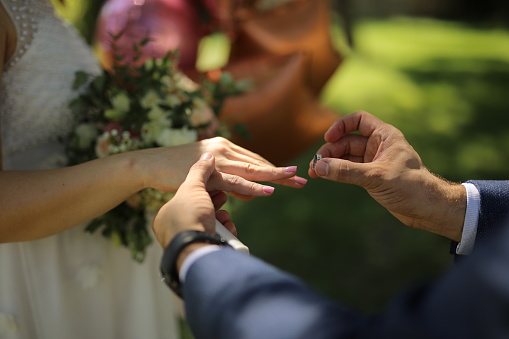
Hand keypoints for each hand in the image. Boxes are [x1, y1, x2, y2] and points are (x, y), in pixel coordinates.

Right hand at [135, 137, 306, 199]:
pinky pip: (234, 181)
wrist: (151, 165)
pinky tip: (267, 191)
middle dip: (281, 172)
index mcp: (224, 146)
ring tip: (293, 180)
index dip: (273, 168)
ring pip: (251, 169)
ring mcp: (216, 159)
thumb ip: (227, 178)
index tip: (291, 176)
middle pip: (258, 163)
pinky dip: (252, 187)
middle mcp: (224, 148)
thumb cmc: (177, 170)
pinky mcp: (207, 171)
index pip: (254, 159)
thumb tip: (247, 190)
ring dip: (274, 176)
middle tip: (302, 178)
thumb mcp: (206, 172)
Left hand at [152, 152, 235, 248]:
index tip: (214, 187)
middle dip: (214, 206)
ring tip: (224, 217)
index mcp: (166, 213)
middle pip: (201, 211)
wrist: (195, 248)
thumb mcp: (192, 187)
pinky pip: (214, 237)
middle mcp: (174, 229)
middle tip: (221, 201)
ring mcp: (187, 242)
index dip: (204, 191)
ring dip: (220, 218)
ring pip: (209, 225)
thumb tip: (208, 155)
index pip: (188, 197)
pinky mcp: (201, 250)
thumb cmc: (189, 216)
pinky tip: (227, 229)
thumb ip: (200, 171)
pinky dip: (224, 232)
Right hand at [308, 111, 465, 240]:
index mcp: (385, 136)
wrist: (428, 210)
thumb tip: (319, 166)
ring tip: (315, 172)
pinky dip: (336, 172)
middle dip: (330, 151)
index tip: (328, 138)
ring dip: (330, 163)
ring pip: (345, 156)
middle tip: (315, 164)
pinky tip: (324, 176)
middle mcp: (378, 146)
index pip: (358, 120)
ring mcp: (374, 161)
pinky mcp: (371, 176)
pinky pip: (349, 169)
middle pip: (347, 140)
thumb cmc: (411, 187)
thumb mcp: (376, 177)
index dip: (341, 126)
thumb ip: (346, 171)